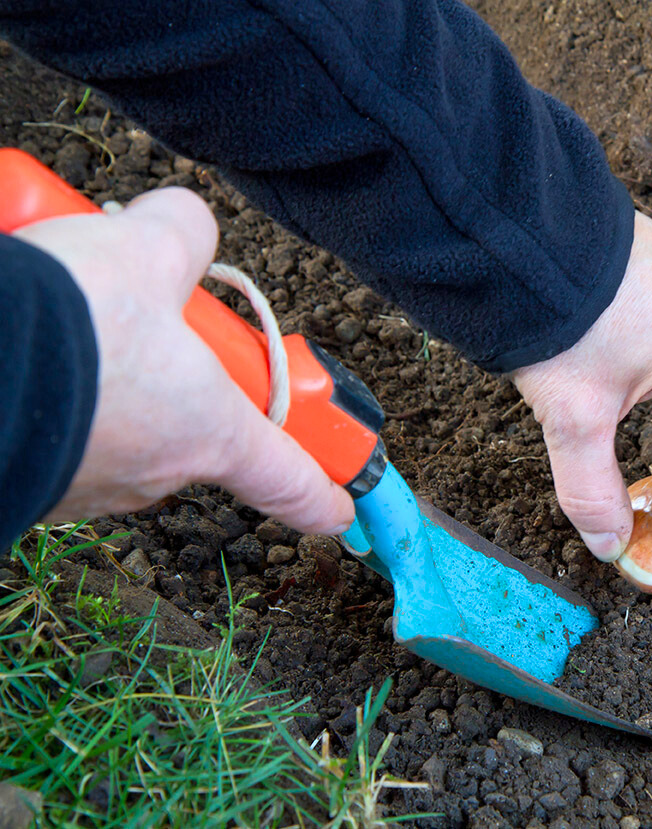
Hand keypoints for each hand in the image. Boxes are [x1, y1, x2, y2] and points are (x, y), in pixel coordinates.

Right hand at [15, 188, 353, 534]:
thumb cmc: (69, 326)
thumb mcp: (142, 251)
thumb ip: (183, 234)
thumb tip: (186, 226)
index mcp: (210, 432)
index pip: (289, 479)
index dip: (321, 495)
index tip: (340, 512)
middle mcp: (156, 471)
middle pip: (196, 425)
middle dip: (182, 371)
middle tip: (143, 311)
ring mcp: (89, 485)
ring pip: (124, 419)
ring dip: (110, 370)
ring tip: (68, 314)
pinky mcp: (34, 478)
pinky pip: (65, 425)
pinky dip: (57, 386)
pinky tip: (27, 341)